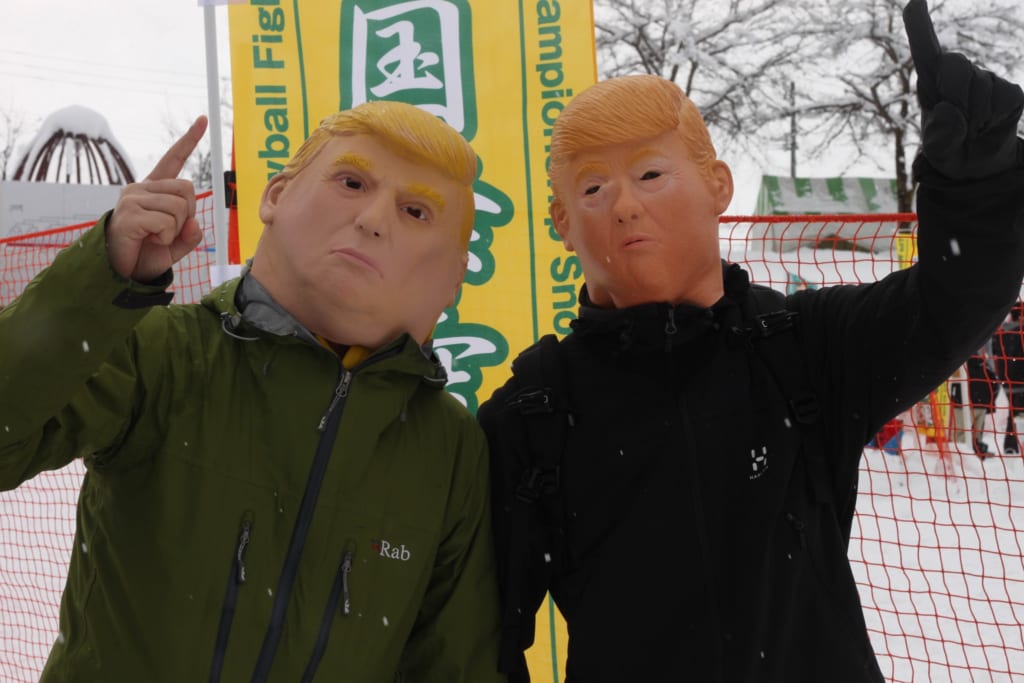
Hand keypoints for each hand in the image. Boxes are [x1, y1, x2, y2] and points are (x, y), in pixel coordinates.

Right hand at [107, 116, 208, 280]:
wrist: (122, 272)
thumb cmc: (147, 254)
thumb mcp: (176, 243)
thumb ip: (190, 233)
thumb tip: (194, 223)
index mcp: (153, 189)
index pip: (173, 159)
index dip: (189, 140)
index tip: (204, 120)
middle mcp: (141, 188)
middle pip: (188, 188)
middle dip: (188, 213)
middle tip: (168, 231)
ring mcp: (133, 198)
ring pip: (180, 207)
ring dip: (176, 229)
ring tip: (156, 237)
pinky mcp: (129, 213)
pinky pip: (167, 223)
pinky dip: (166, 237)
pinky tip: (149, 240)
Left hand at [903, 0, 1023, 179]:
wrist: (976, 167)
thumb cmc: (948, 151)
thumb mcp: (936, 151)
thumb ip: (939, 136)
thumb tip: (950, 111)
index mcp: (931, 83)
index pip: (924, 49)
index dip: (919, 24)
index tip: (914, 0)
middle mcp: (958, 74)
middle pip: (954, 65)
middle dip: (954, 96)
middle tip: (957, 123)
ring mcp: (986, 79)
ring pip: (981, 88)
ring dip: (976, 117)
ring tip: (973, 129)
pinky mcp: (1010, 91)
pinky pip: (1003, 100)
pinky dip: (995, 120)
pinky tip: (990, 126)